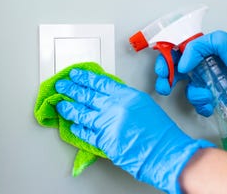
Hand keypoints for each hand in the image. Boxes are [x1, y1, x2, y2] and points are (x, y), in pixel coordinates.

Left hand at [55, 69, 213, 193]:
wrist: (166, 152)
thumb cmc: (160, 130)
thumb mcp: (142, 104)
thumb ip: (123, 98)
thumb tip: (106, 96)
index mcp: (125, 96)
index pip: (99, 82)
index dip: (85, 77)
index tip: (75, 73)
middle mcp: (114, 108)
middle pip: (87, 95)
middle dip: (71, 89)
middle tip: (61, 85)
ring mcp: (107, 124)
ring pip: (81, 113)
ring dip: (69, 108)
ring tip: (60, 103)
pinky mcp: (104, 141)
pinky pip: (86, 133)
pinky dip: (77, 128)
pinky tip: (72, 125)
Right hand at [155, 51, 213, 116]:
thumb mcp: (225, 41)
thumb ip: (199, 46)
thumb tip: (182, 64)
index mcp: (205, 51)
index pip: (178, 53)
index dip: (166, 61)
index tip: (163, 71)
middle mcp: (206, 66)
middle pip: (177, 71)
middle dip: (167, 80)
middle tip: (165, 87)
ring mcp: (211, 82)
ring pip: (188, 90)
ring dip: (192, 95)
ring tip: (204, 96)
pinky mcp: (218, 97)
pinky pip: (201, 104)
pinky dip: (201, 107)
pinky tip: (209, 105)